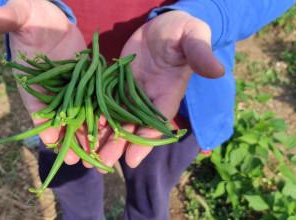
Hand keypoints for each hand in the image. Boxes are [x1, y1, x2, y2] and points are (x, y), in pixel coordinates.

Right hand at [0, 0, 86, 163]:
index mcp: (32, 83)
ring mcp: (69, 90)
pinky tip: (110, 131)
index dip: (42, 124)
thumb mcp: (22, 15)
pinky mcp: (85, 84)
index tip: (50, 139)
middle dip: (68, 140)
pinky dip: (100, 117)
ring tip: (95, 156)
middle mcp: (51, 92)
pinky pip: (93, 104)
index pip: (36, 107)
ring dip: (86, 136)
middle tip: (78, 161)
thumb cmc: (32, 16)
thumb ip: (10, 18)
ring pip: (78, 117)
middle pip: (60, 120)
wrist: (50, 16)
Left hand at [88, 11, 224, 171]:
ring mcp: (130, 93)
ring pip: (114, 118)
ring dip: (101, 136)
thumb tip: (218, 70)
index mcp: (168, 93)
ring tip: (85, 154)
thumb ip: (200, 53)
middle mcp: (148, 99)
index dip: (146, 141)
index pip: (157, 122)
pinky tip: (78, 127)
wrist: (162, 24)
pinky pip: (102, 102)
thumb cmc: (182, 31)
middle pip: (132, 127)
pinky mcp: (115, 84)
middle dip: (117, 145)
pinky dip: (91, 114)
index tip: (132, 160)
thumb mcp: (193, 37)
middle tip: (100, 163)